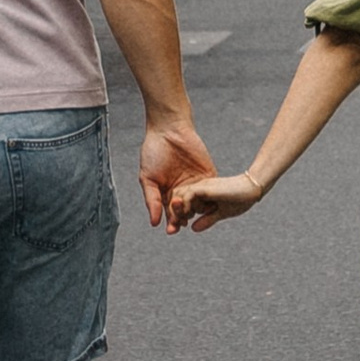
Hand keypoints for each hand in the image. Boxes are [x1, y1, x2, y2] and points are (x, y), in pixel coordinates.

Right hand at [136, 116, 216, 232]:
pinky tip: (208, 206)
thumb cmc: (154, 152)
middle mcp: (183, 192)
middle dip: (183, 219)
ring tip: (193, 215)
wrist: (169, 130)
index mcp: (168, 194)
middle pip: (186, 212)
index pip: (171, 214)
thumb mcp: (148, 178)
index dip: (172, 223)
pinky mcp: (208, 176)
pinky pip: (211, 191)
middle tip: (181, 224)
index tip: (171, 230)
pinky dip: (211, 200)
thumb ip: (152, 200)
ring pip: (199, 205)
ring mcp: (197, 184)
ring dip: (197, 211)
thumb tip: (154, 223)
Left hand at [169, 168, 264, 230]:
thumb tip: (193, 229)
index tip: (182, 225)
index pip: (183, 200)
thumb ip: (207, 219)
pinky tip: (190, 215)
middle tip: (176, 226)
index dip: (179, 213)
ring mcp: (202, 186)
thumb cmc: (240, 200)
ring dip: (177, 210)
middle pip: (177, 196)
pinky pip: (188, 194)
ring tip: (181, 222)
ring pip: (179, 195)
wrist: (252, 189)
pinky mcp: (206, 187)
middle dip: (174, 212)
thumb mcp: (221, 213)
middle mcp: (200, 187)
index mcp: (203, 193)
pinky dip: (185, 205)